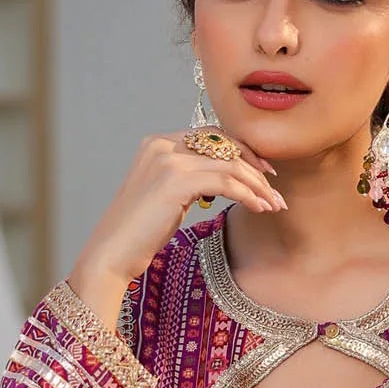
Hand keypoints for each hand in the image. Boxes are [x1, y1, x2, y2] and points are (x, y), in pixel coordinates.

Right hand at [68, 131, 284, 321]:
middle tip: (275, 191)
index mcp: (159, 143)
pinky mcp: (176, 181)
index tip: (264, 172)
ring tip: (274, 205)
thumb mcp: (167, 195)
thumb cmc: (140, 231)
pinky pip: (226, 182)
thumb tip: (226, 179)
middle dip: (256, 167)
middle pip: (225, 145)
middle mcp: (163, 144)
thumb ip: (190, 178)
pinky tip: (259, 208)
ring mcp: (168, 160)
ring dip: (258, 185)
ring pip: (230, 164)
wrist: (113, 251)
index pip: (213, 136)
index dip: (243, 151)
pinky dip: (248, 195)